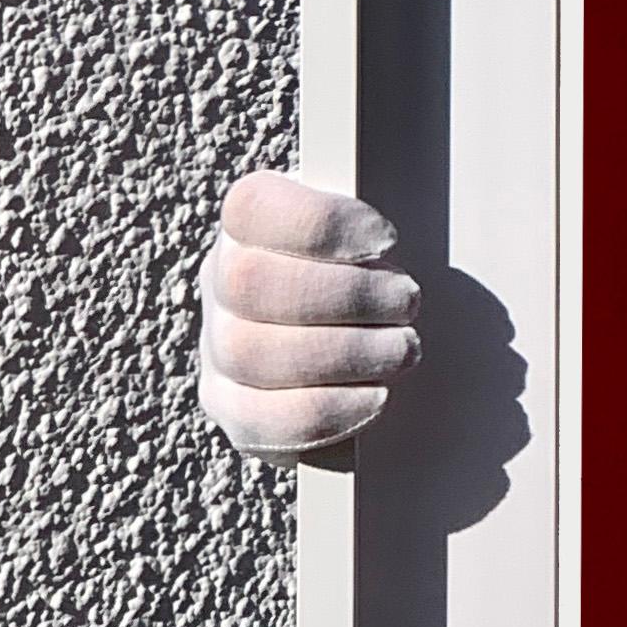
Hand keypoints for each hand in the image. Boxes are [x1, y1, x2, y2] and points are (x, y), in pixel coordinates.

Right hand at [198, 171, 420, 458]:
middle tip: (407, 300)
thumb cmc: (370, 280)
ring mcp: (218, 348)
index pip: (252, 207)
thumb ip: (372, 226)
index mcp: (250, 224)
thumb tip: (400, 223)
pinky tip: (377, 395)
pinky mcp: (233, 410)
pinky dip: (330, 408)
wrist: (358, 354)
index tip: (387, 240)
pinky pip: (264, 419)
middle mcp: (221, 282)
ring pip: (253, 352)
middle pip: (250, 283)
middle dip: (346, 295)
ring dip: (346, 352)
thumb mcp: (371, 238)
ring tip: (403, 348)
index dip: (320, 224)